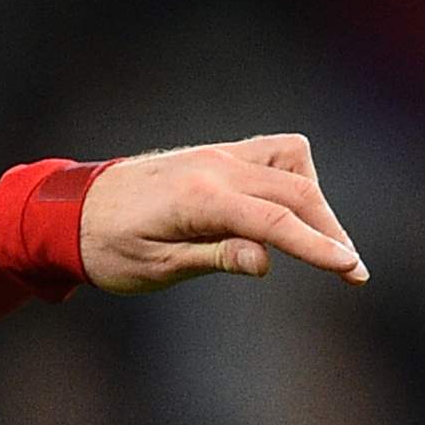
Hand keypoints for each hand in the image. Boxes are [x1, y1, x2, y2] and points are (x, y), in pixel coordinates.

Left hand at [79, 136, 367, 293]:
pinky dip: (294, 179)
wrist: (72, 210)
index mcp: (198, 198)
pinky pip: (274, 153)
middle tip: (353, 271)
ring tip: (320, 243)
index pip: (274, 221)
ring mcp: (218, 154)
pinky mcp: (219, 154)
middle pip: (295, 192)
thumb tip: (267, 263)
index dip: (317, 246)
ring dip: (314, 200)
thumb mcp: (155, 267)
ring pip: (292, 163)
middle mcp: (215, 166)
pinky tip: (290, 213)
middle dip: (329, 231)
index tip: (351, 268)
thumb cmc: (107, 248)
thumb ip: (215, 258)